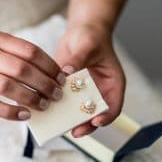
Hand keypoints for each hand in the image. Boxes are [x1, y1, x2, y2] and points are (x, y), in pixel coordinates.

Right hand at [0, 30, 64, 120]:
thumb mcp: (0, 50)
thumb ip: (23, 59)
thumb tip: (57, 76)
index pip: (30, 51)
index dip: (50, 66)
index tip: (62, 79)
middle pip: (21, 69)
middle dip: (44, 84)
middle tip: (56, 95)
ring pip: (7, 87)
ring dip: (30, 98)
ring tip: (44, 105)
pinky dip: (12, 112)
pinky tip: (26, 114)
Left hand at [54, 21, 125, 136]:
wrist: (81, 30)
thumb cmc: (91, 36)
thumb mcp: (87, 46)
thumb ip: (78, 60)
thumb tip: (66, 72)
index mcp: (112, 85)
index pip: (113, 107)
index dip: (106, 117)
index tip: (96, 121)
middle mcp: (100, 92)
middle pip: (95, 114)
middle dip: (85, 124)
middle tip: (75, 131)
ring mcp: (85, 92)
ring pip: (79, 112)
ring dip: (70, 119)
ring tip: (60, 124)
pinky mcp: (70, 89)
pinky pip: (65, 101)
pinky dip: (57, 107)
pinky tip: (48, 109)